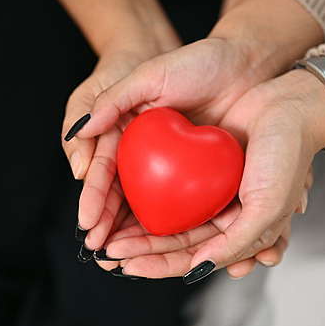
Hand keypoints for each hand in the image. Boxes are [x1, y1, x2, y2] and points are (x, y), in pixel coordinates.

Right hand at [65, 0, 324, 261]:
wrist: (244, 62)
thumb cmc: (194, 61)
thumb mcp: (147, 74)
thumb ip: (111, 100)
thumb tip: (80, 131)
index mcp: (131, 138)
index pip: (107, 176)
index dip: (97, 201)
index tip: (89, 225)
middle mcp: (152, 161)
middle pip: (130, 203)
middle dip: (118, 232)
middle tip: (110, 257)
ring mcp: (181, 173)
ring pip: (159, 213)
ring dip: (148, 241)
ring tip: (136, 264)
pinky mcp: (211, 181)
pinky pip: (196, 210)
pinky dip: (188, 230)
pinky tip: (182, 250)